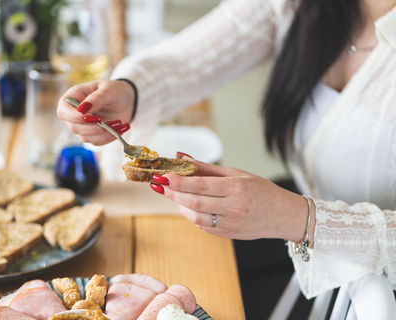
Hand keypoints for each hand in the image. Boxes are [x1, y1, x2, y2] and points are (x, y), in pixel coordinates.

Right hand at [57, 80, 134, 145]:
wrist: (125, 101)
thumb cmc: (114, 91)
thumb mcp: (108, 90)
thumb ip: (96, 98)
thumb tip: (82, 109)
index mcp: (72, 98)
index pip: (63, 111)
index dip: (75, 117)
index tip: (94, 116)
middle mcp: (74, 114)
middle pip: (74, 127)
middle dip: (94, 127)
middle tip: (112, 121)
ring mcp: (82, 126)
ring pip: (86, 137)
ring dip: (104, 133)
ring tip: (119, 123)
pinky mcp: (92, 135)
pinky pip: (97, 142)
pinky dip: (109, 137)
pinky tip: (119, 128)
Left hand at [150, 154, 313, 242]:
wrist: (283, 215)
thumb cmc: (261, 190)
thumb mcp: (237, 173)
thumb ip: (207, 168)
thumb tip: (182, 156)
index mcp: (236, 189)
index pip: (200, 186)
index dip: (177, 182)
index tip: (162, 176)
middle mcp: (233, 208)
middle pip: (193, 201)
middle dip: (172, 193)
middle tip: (157, 184)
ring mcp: (230, 224)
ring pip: (195, 216)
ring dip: (179, 205)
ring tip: (172, 193)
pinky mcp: (227, 235)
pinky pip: (202, 226)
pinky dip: (191, 215)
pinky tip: (187, 205)